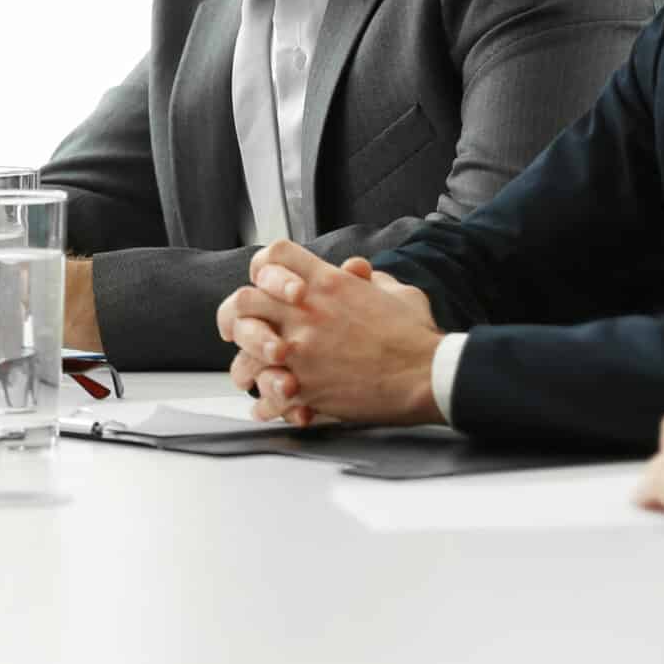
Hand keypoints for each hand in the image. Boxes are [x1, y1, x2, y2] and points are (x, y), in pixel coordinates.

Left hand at [217, 243, 441, 426]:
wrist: (427, 375)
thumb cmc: (416, 336)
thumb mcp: (397, 291)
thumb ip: (369, 279)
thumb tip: (356, 271)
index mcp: (327, 284)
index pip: (276, 255)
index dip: (267, 267)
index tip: (266, 284)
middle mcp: (306, 312)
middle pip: (244, 299)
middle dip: (236, 315)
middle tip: (237, 329)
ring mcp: (302, 350)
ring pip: (244, 350)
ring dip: (244, 364)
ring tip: (248, 375)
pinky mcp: (306, 386)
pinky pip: (267, 396)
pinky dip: (264, 404)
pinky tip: (267, 407)